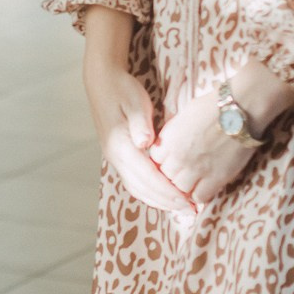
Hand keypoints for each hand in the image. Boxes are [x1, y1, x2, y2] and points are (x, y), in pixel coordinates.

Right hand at [84, 53, 197, 220]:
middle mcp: (115, 156)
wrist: (102, 81)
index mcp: (120, 145)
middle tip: (191, 211)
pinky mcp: (118, 156)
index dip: (169, 192)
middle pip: (142, 189)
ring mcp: (114, 158)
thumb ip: (141, 122)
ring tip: (181, 208)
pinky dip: (150, 193)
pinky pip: (134, 182)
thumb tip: (144, 142)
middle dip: (167, 203)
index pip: (147, 177)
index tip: (189, 202)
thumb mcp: (134, 101)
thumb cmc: (122, 89)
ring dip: (159, 201)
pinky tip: (165, 195)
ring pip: (137, 189)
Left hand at [146, 84, 260, 221]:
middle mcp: (179, 156)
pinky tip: (204, 187)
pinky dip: (200, 195)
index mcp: (169, 139)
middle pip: (166, 177)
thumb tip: (169, 145)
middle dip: (172, 175)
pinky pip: (200, 197)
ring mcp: (197, 169)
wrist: (238, 111)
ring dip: (185, 187)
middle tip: (183, 172)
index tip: (170, 160)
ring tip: (193, 181)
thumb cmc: (212, 108)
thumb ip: (173, 134)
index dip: (162, 161)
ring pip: (180, 190)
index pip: (155, 160)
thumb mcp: (183, 117)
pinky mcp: (216, 178)